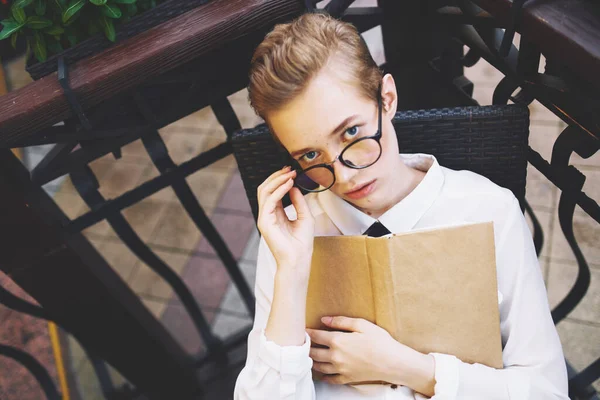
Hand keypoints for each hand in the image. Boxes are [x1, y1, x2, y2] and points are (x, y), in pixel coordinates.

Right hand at [256, 166, 314, 269]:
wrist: (298, 259)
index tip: (292, 172)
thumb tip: (293, 186)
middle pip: (266, 189)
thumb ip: (299, 201)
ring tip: (290, 175)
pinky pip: (269, 200)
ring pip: (264, 191)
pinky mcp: (264, 222)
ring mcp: (264, 217)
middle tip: (289, 169)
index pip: (273, 192)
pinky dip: (279, 190)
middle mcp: (267, 214)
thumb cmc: (302, 242)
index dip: (281, 180)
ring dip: (277, 180)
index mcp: (275, 213)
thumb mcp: (305, 216)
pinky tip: (288, 184)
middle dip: (277, 177)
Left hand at [307, 316, 434, 394]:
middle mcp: (335, 356)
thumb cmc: (380, 342)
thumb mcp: (361, 325)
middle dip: (306, 347)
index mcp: (338, 341)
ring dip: (312, 360)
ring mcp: (340, 369)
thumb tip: (324, 320)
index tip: (303, 330)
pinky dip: (323, 376)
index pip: (316, 336)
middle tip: (302, 343)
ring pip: (318, 366)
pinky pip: (329, 379)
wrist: (392, 362)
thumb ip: (341, 321)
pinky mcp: (346, 378)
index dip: (308, 332)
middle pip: (313, 352)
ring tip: (309, 355)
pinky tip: (321, 372)